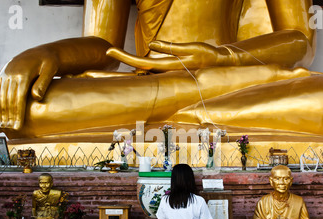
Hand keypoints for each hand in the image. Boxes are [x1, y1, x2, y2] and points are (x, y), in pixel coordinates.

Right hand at [0, 48, 58, 131]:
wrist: (40, 52)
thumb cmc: (48, 63)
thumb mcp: (50, 69)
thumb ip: (43, 83)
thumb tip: (36, 97)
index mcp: (23, 73)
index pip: (18, 97)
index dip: (17, 113)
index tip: (17, 127)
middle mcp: (10, 73)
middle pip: (8, 99)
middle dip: (8, 117)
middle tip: (9, 132)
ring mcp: (4, 74)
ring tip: (1, 128)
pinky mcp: (2, 75)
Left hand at [106, 40, 232, 71]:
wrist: (218, 64)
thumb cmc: (207, 55)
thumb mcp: (191, 48)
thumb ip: (171, 48)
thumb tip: (151, 45)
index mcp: (168, 66)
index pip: (141, 63)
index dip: (125, 58)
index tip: (110, 50)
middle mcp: (163, 71)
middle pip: (137, 68)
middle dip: (121, 62)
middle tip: (104, 55)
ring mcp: (165, 70)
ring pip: (142, 68)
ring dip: (128, 63)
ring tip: (113, 56)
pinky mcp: (167, 68)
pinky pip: (149, 67)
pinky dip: (138, 64)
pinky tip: (130, 62)